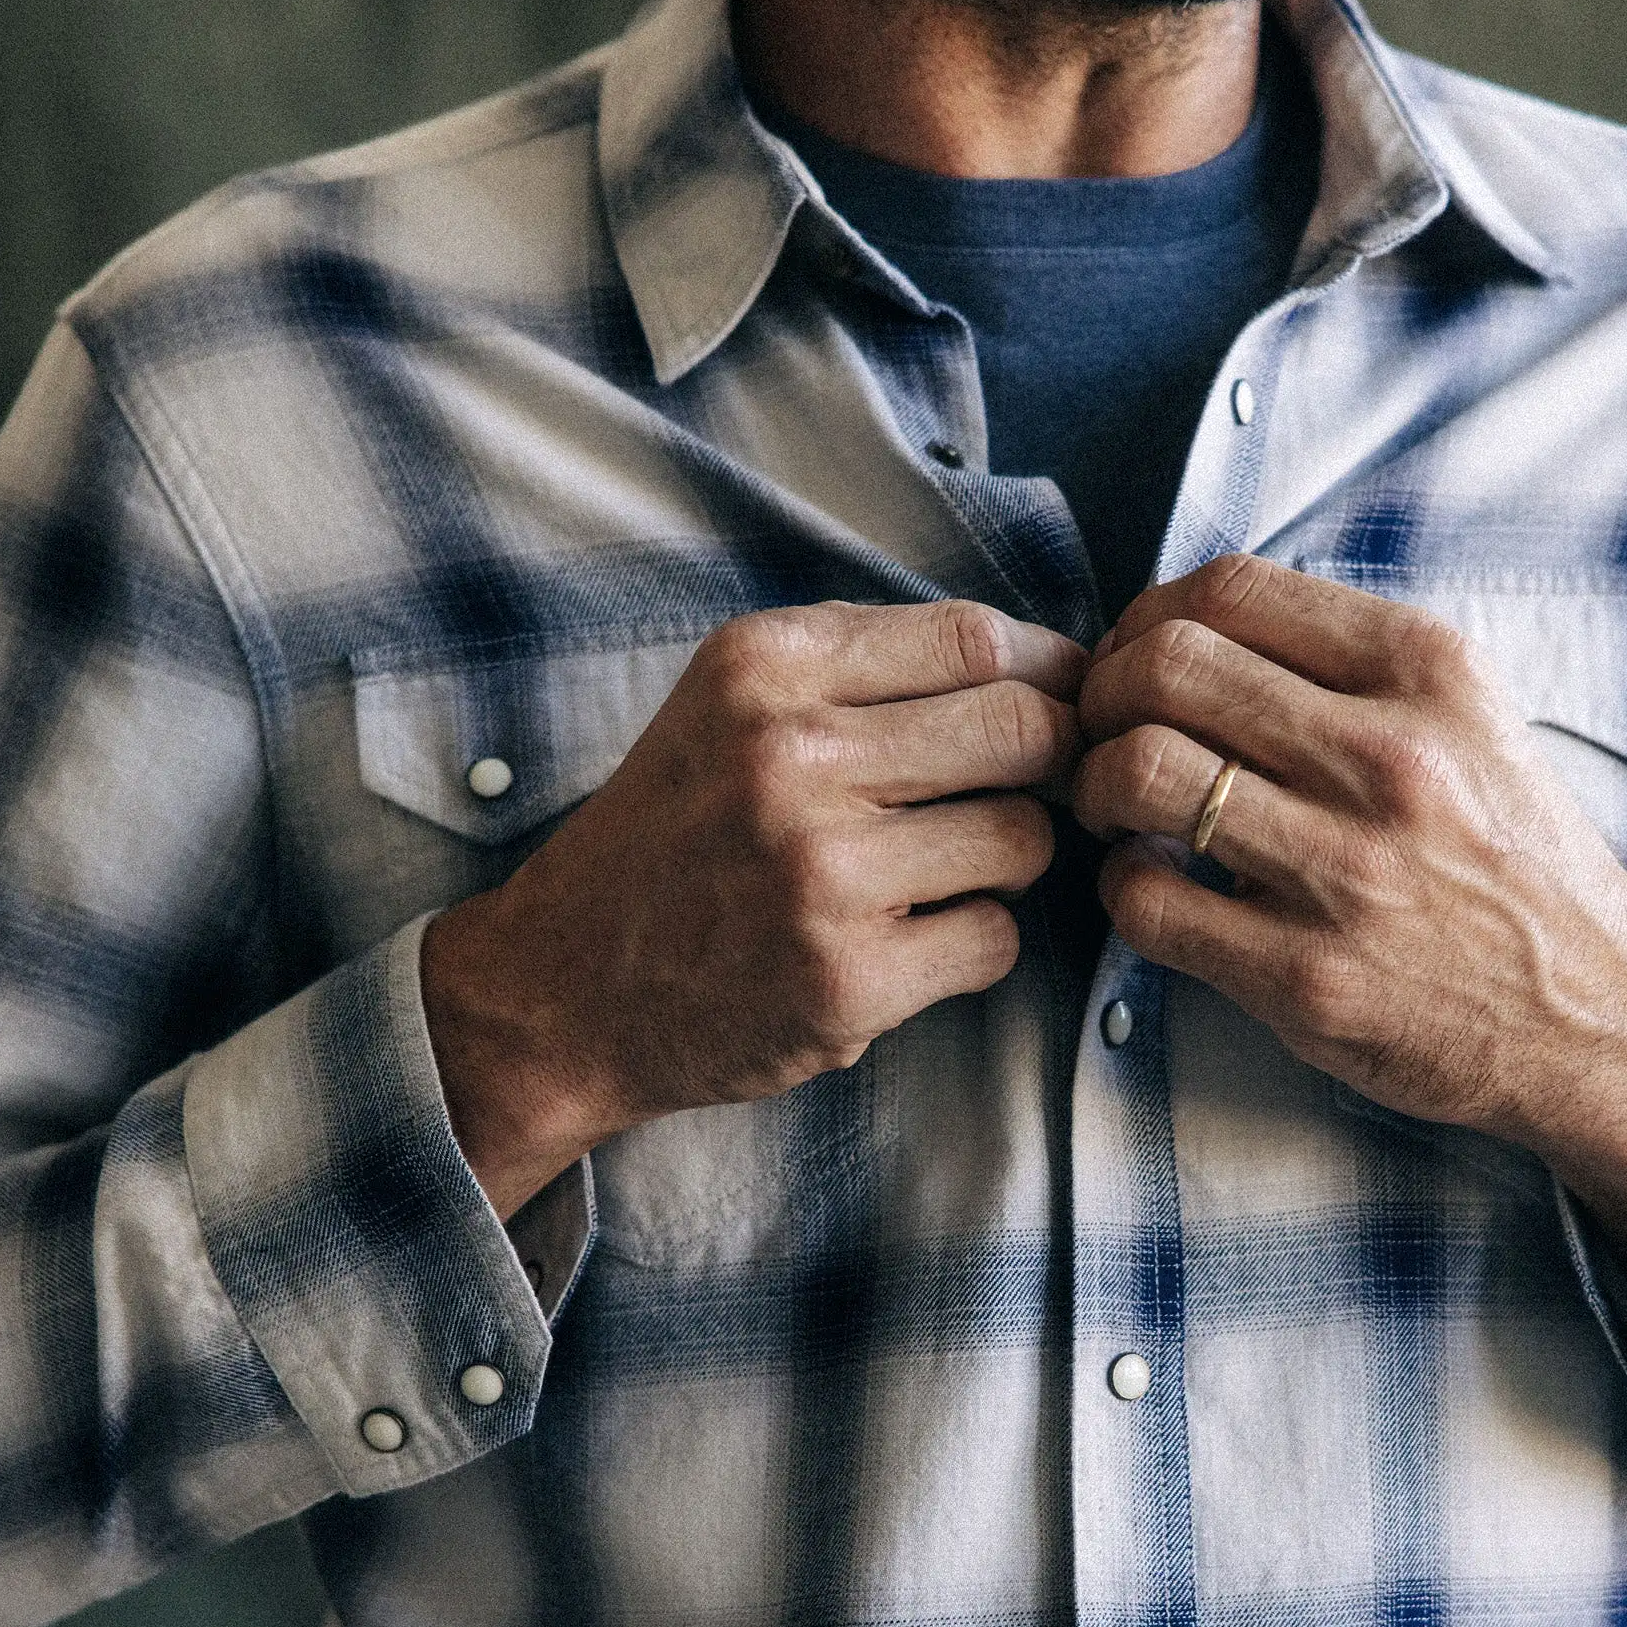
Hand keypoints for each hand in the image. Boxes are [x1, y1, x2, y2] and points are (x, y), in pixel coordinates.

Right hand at [423, 599, 1084, 1218]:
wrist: (567, 988)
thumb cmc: (676, 837)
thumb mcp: (733, 706)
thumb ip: (867, 668)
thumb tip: (1044, 663)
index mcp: (767, 670)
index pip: (975, 638)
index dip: (1046, 672)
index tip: (1060, 702)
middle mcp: (791, 759)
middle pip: (1022, 729)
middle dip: (1052, 760)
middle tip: (1028, 789)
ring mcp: (821, 875)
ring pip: (1024, 838)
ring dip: (1010, 858)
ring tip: (948, 870)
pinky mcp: (848, 980)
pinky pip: (996, 939)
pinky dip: (976, 942)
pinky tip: (913, 940)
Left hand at [1073, 556, 1626, 1310]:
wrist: (1601, 1020)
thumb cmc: (1514, 863)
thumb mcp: (1471, 722)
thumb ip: (1351, 666)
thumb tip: (1196, 631)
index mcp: (1429, 674)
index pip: (1231, 589)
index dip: (1147, 616)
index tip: (1135, 660)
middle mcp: (1391, 759)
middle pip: (1165, 667)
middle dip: (1099, 694)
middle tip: (1098, 733)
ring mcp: (1349, 872)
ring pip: (1140, 771)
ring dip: (1091, 785)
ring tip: (1109, 809)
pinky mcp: (1308, 976)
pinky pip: (1147, 900)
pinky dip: (1118, 885)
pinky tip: (1147, 886)